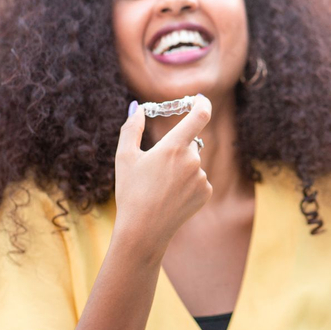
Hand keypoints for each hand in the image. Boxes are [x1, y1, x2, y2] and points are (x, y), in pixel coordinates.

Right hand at [114, 94, 212, 249]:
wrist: (143, 231)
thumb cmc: (130, 192)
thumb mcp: (124, 157)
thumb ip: (131, 128)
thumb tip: (137, 108)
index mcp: (173, 147)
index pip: (200, 115)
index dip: (203, 103)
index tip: (199, 98)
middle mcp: (192, 160)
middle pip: (188, 143)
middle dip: (175, 150)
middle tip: (156, 170)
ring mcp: (201, 177)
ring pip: (192, 163)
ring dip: (180, 169)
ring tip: (161, 189)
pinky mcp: (206, 193)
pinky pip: (198, 179)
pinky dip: (187, 184)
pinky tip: (171, 198)